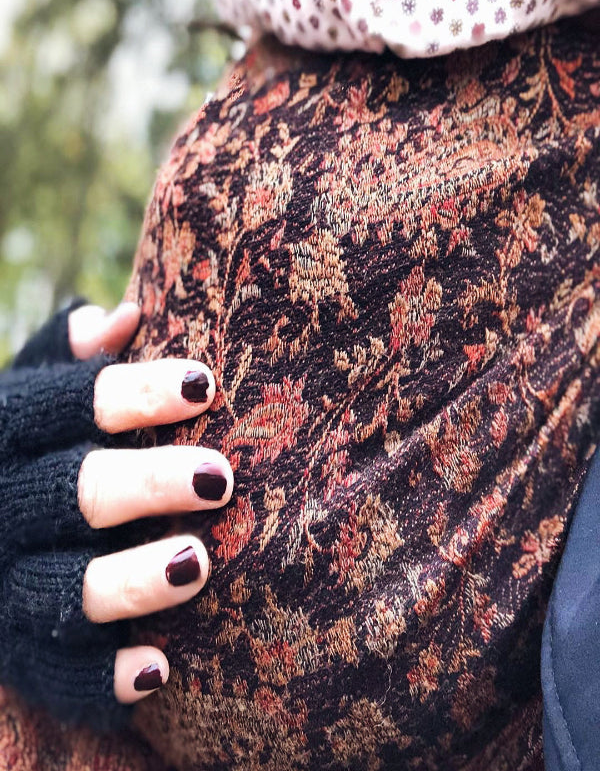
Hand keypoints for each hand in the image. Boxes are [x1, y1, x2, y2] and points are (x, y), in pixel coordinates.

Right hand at [0, 302, 232, 726]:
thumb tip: (123, 316)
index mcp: (6, 433)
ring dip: (131, 580)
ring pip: (61, 588)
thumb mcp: (33, 396)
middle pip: (72, 493)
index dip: (134, 394)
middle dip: (146, 484)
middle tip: (220, 478)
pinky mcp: (15, 650)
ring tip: (198, 565)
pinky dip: (102, 678)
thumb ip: (69, 359)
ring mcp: (2, 585)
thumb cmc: (29, 451)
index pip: (67, 404)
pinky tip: (159, 670)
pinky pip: (55, 674)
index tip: (205, 385)